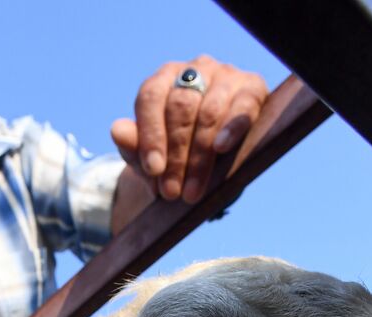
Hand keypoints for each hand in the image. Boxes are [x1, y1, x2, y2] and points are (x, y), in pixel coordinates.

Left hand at [110, 55, 267, 203]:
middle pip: (180, 108)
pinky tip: (221, 147)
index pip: (151, 97)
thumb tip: (117, 131)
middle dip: (176, 155)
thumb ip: (133, 145)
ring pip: (209, 112)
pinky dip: (232, 127)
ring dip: (199, 156)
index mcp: (164, 79)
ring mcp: (226, 76)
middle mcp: (195, 69)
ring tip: (192, 190)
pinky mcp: (253, 88)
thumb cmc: (177, 153)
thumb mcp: (152, 155)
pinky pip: (244, 105)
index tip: (153, 170)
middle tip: (171, 192)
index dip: (151, 135)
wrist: (215, 159)